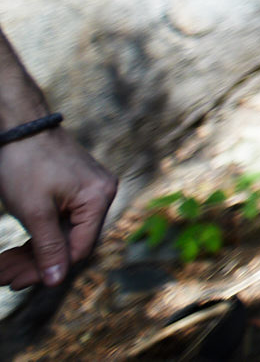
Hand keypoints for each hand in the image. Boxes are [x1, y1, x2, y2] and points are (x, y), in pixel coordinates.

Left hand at [0, 128, 117, 289]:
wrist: (19, 126)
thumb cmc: (26, 164)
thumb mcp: (34, 212)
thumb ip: (48, 248)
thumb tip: (57, 281)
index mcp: (98, 198)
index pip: (78, 248)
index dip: (48, 270)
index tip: (16, 282)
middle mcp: (101, 195)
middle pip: (69, 243)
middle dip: (33, 263)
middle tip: (3, 277)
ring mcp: (88, 191)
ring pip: (61, 234)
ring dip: (31, 253)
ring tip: (2, 267)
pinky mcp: (74, 188)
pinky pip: (59, 221)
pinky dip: (37, 236)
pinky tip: (16, 250)